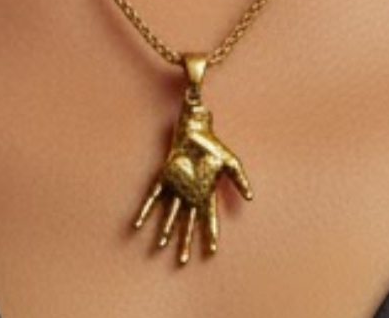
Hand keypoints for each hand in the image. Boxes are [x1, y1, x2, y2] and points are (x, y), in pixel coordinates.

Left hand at [134, 95, 252, 264]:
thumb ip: (240, 179)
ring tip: (160, 246)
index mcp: (205, 192)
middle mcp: (190, 194)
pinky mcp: (164, 178)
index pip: (207, 218)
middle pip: (187, 222)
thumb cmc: (213, 144)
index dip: (209, 234)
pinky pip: (153, 196)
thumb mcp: (231, 162)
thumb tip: (250, 197)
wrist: (196, 128)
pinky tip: (138, 223)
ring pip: (169, 214)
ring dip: (165, 229)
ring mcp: (176, 187)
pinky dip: (145, 210)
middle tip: (183, 260)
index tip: (211, 251)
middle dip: (185, 241)